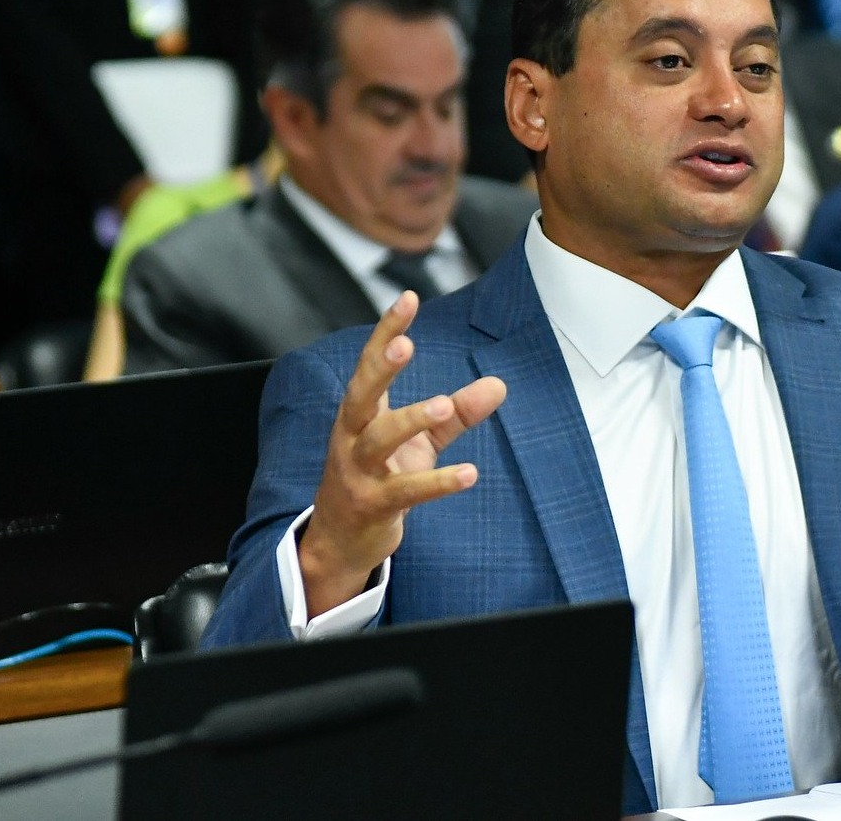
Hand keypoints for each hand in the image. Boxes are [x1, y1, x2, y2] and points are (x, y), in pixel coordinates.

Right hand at [297, 292, 506, 616]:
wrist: (341, 541)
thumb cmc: (379, 479)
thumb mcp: (419, 444)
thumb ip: (457, 414)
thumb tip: (499, 384)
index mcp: (360, 415)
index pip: (370, 366)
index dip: (387, 332)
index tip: (408, 299)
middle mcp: (352, 437)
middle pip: (360, 395)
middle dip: (380, 369)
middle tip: (404, 344)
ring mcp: (358, 472)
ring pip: (377, 441)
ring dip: (410, 420)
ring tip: (445, 404)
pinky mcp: (372, 506)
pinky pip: (405, 492)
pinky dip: (437, 482)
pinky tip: (469, 473)